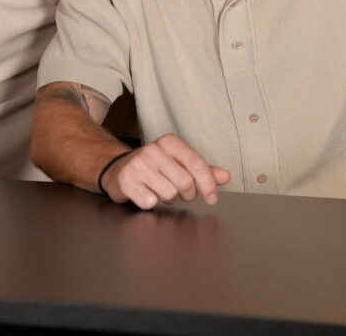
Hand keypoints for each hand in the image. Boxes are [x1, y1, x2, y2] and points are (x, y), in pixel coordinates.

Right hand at [101, 134, 231, 209]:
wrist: (119, 169)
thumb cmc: (155, 167)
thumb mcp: (180, 163)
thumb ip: (204, 170)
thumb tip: (226, 177)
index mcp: (170, 142)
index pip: (198, 165)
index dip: (208, 185)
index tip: (212, 198)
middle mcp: (154, 150)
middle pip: (185, 183)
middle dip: (186, 193)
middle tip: (178, 190)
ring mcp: (138, 165)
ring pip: (169, 194)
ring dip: (167, 198)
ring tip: (159, 189)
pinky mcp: (127, 181)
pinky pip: (150, 202)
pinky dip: (151, 202)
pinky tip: (145, 193)